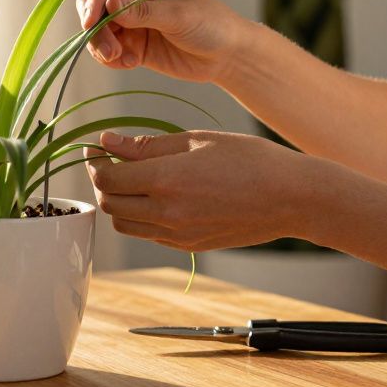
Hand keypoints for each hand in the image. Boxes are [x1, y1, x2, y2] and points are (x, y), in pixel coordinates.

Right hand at [75, 0, 248, 82]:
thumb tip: (110, 3)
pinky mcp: (130, 44)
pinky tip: (131, 64)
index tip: (90, 24)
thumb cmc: (209, 24)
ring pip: (96, 31)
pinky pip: (106, 50)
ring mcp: (128, 21)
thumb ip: (142, 12)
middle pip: (93, 6)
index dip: (94, 1)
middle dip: (96, 29)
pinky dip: (111, 59)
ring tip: (123, 60)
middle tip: (110, 52)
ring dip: (102, 48)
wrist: (225, 55)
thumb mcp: (177, 15)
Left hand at [85, 130, 334, 250]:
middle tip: (113, 161)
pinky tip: (158, 196)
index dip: (95, 162)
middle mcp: (167, 213)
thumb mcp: (196, 140)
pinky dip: (141, 216)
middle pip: (110, 203)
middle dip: (103, 181)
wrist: (291, 198)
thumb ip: (147, 144)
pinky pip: (148, 234)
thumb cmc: (249, 159)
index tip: (98, 148)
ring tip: (134, 179)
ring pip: (125, 223)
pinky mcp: (188, 246)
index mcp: (166, 180)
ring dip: (119, 201)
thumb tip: (108, 140)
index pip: (106, 178)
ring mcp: (177, 234)